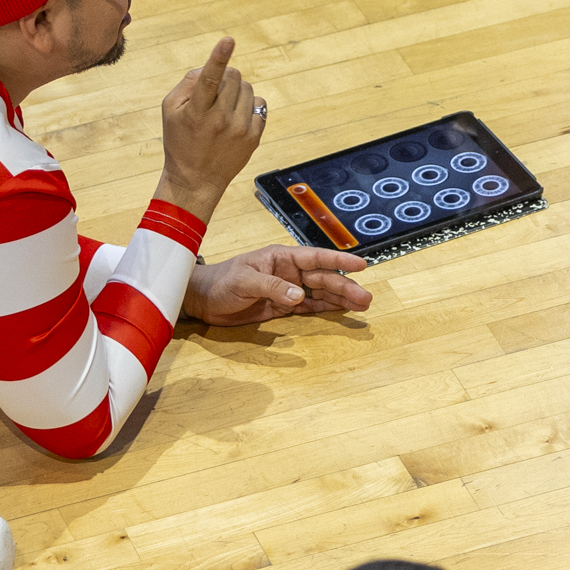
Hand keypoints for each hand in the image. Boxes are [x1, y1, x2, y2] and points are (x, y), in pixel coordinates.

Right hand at [155, 38, 264, 220]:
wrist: (197, 179)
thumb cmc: (180, 140)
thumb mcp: (170, 110)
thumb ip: (188, 83)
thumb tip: (212, 66)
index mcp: (197, 112)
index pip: (209, 79)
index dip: (218, 57)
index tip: (228, 40)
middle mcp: (221, 120)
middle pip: (233, 76)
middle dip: (225, 78)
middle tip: (214, 95)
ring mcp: (240, 129)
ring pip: (248, 88)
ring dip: (236, 91)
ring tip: (223, 109)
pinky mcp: (254, 136)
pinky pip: (260, 104)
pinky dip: (248, 106)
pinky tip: (235, 119)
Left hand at [184, 246, 374, 325]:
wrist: (204, 300)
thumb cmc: (221, 282)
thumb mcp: (244, 281)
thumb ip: (272, 286)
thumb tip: (298, 295)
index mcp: (282, 258)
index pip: (316, 258)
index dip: (339, 261)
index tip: (360, 265)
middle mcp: (289, 272)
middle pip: (323, 279)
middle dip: (345, 287)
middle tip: (366, 298)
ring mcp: (288, 289)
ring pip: (320, 293)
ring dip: (341, 299)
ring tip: (362, 306)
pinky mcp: (283, 306)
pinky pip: (309, 306)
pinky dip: (327, 309)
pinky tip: (342, 311)